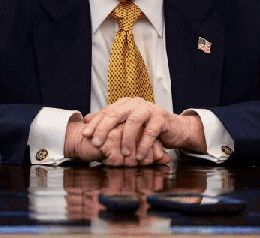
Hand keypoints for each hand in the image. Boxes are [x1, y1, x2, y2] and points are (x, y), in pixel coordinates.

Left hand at [82, 97, 205, 161]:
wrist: (175, 129)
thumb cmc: (148, 128)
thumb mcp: (127, 125)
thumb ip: (108, 121)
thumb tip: (86, 119)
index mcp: (125, 103)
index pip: (106, 112)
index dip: (95, 123)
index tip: (85, 135)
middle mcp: (136, 103)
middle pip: (116, 114)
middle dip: (104, 129)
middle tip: (97, 143)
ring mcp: (149, 109)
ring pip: (133, 121)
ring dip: (126, 139)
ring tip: (123, 153)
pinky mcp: (161, 118)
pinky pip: (150, 131)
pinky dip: (143, 145)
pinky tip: (139, 156)